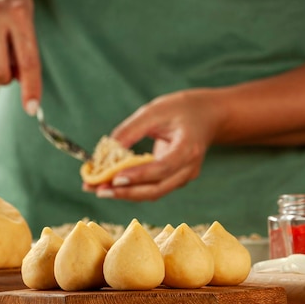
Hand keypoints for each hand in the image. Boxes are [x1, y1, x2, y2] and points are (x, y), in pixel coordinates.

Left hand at [83, 89, 225, 200]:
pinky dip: (132, 188)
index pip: (162, 167)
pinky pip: (153, 188)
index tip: (114, 177)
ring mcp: (184, 176)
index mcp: (188, 148)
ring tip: (97, 189)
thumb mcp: (154, 111)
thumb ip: (131, 130)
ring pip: (153, 192)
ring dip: (125, 193)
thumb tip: (106, 150)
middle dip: (125, 192)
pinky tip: (111, 184)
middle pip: (156, 188)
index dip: (138, 175)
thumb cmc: (181, 109)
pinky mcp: (175, 179)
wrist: (207, 115)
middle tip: (97, 190)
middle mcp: (189, 168)